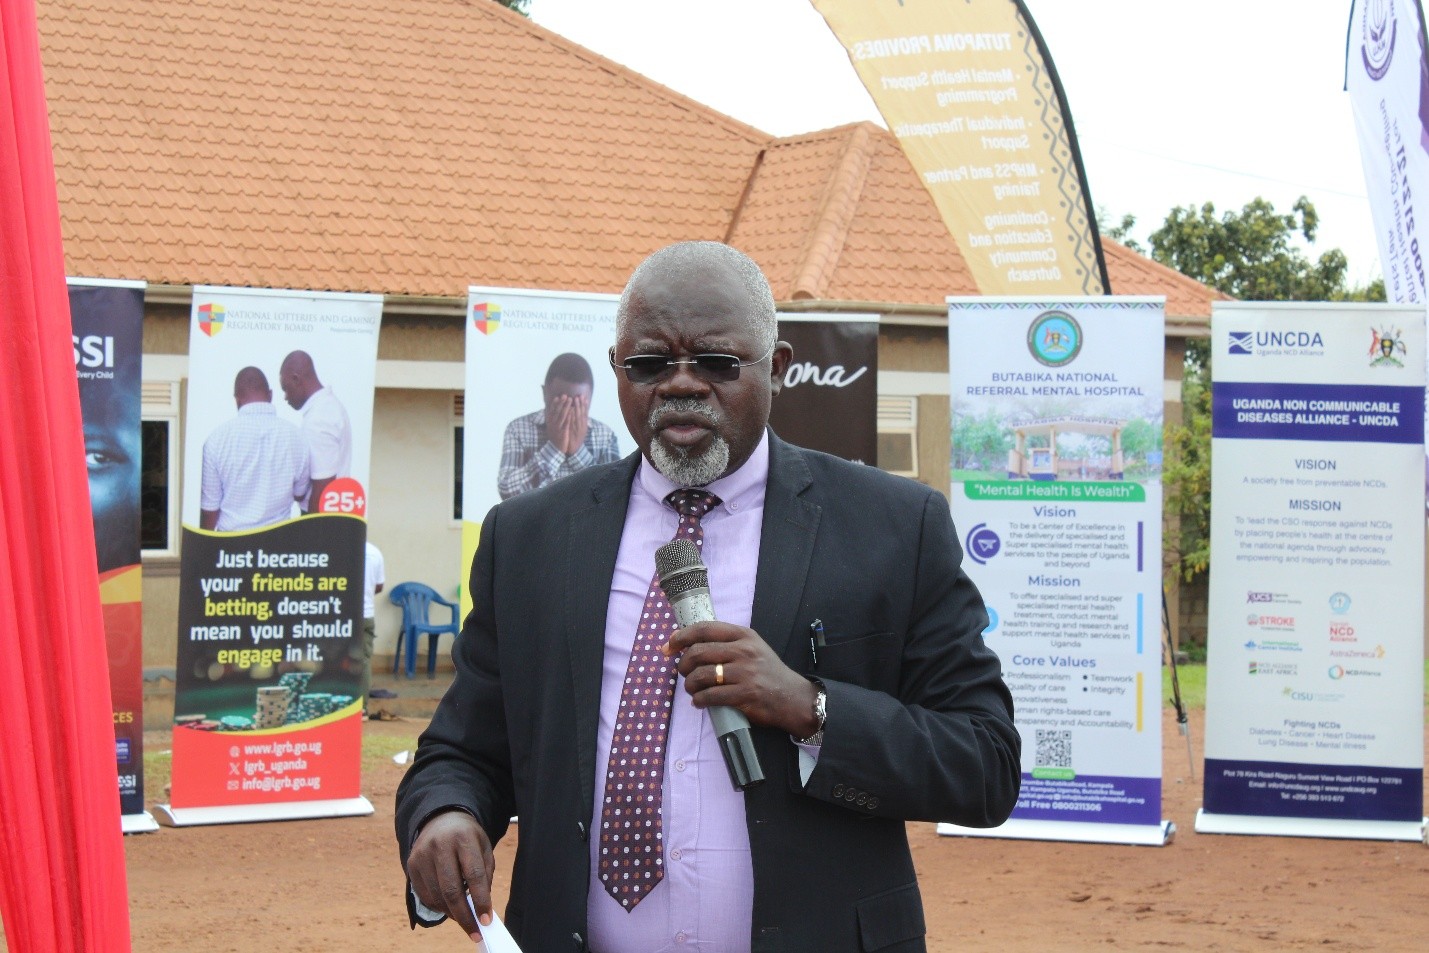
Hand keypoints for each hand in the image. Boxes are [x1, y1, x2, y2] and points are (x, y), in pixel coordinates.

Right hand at [406, 810, 494, 942]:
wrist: (441, 819)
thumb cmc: (467, 837)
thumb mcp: (483, 847)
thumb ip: (484, 875)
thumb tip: (483, 909)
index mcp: (463, 837)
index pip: (473, 874)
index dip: (481, 900)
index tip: (486, 920)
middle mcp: (440, 845)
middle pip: (451, 889)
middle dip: (464, 915)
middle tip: (474, 931)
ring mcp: (422, 855)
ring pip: (436, 896)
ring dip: (451, 913)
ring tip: (463, 918)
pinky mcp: (411, 864)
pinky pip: (424, 895)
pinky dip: (438, 906)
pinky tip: (448, 907)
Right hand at [547, 396, 573, 454]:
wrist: (556, 448)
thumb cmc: (555, 436)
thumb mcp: (552, 427)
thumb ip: (552, 418)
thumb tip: (552, 409)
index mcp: (550, 422)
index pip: (552, 411)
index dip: (555, 403)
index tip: (558, 396)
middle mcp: (553, 424)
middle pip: (557, 411)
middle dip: (561, 402)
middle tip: (565, 395)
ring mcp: (557, 428)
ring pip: (562, 415)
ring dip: (566, 406)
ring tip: (570, 399)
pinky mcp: (563, 432)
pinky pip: (566, 423)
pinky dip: (569, 416)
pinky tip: (572, 411)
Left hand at [566, 395, 589, 452]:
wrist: (573, 450)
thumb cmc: (575, 438)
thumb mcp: (579, 429)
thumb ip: (579, 421)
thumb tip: (578, 412)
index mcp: (583, 425)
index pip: (585, 413)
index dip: (584, 404)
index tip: (583, 396)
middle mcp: (582, 426)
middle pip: (582, 413)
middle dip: (581, 404)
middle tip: (579, 395)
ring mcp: (578, 429)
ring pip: (578, 416)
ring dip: (577, 407)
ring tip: (575, 399)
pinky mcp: (573, 432)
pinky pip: (573, 423)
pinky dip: (572, 416)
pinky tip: (570, 410)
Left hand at [663, 621, 819, 737]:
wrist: (792, 697)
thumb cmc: (767, 672)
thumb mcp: (752, 647)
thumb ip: (726, 643)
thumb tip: (689, 646)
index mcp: (743, 635)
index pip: (704, 629)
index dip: (682, 636)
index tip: (669, 645)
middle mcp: (743, 651)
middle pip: (698, 652)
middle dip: (683, 664)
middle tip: (683, 672)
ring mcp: (745, 673)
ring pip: (701, 675)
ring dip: (689, 684)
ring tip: (692, 689)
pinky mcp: (744, 695)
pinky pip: (710, 696)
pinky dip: (699, 700)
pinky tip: (700, 702)